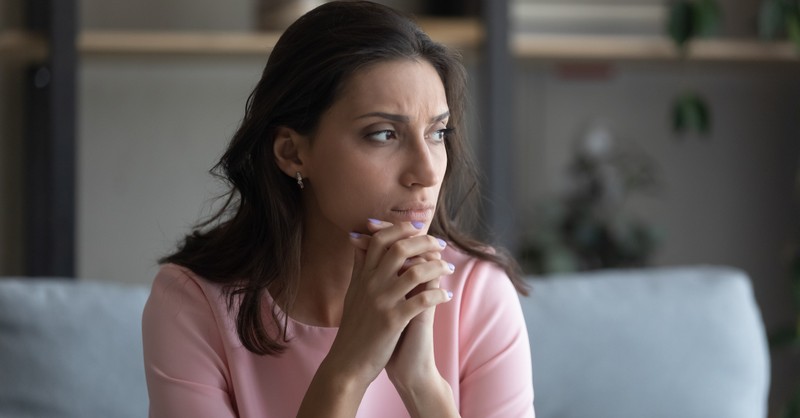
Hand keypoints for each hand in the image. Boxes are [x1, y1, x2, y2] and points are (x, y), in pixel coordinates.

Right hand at [323, 219, 452, 389]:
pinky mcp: (393, 321)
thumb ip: (359, 266)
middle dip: (425, 242)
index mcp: (363, 276)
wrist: (348, 362)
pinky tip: (447, 295)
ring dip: (437, 267)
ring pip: (416, 272)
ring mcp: (382, 302)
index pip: (380, 240)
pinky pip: (423, 301)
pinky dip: (439, 294)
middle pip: (400, 249)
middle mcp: (371, 284)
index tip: (419, 229)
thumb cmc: (354, 328)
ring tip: (448, 267)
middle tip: (440, 244)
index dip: (401, 229)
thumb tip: (358, 240)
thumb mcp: (352, 292)